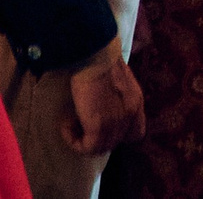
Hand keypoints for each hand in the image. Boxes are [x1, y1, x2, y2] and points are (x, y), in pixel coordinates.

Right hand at [59, 37, 143, 154]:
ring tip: (70, 121)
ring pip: (99, 148)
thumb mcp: (116, 80)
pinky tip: (66, 123)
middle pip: (115, 142)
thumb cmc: (100, 60)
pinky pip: (87, 147)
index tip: (99, 125)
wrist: (94, 55)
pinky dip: (73, 140)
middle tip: (79, 122)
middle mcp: (131, 115)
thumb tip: (100, 104)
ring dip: (82, 138)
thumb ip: (115, 96)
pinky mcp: (99, 126)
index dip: (118, 135)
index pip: (136, 133)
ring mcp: (117, 122)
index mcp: (136, 101)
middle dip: (95, 137)